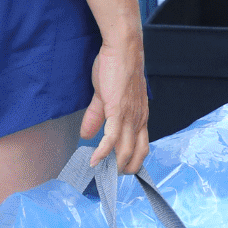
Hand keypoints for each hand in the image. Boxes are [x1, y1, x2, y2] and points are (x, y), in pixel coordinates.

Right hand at [83, 36, 148, 173]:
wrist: (123, 48)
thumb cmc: (117, 67)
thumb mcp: (106, 96)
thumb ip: (97, 116)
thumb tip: (86, 134)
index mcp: (139, 117)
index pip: (142, 147)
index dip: (132, 162)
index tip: (121, 172)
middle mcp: (138, 120)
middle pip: (137, 154)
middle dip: (125, 170)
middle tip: (110, 179)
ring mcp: (129, 116)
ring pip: (125, 150)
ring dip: (114, 166)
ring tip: (102, 176)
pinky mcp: (117, 110)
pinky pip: (111, 138)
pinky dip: (102, 152)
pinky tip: (94, 161)